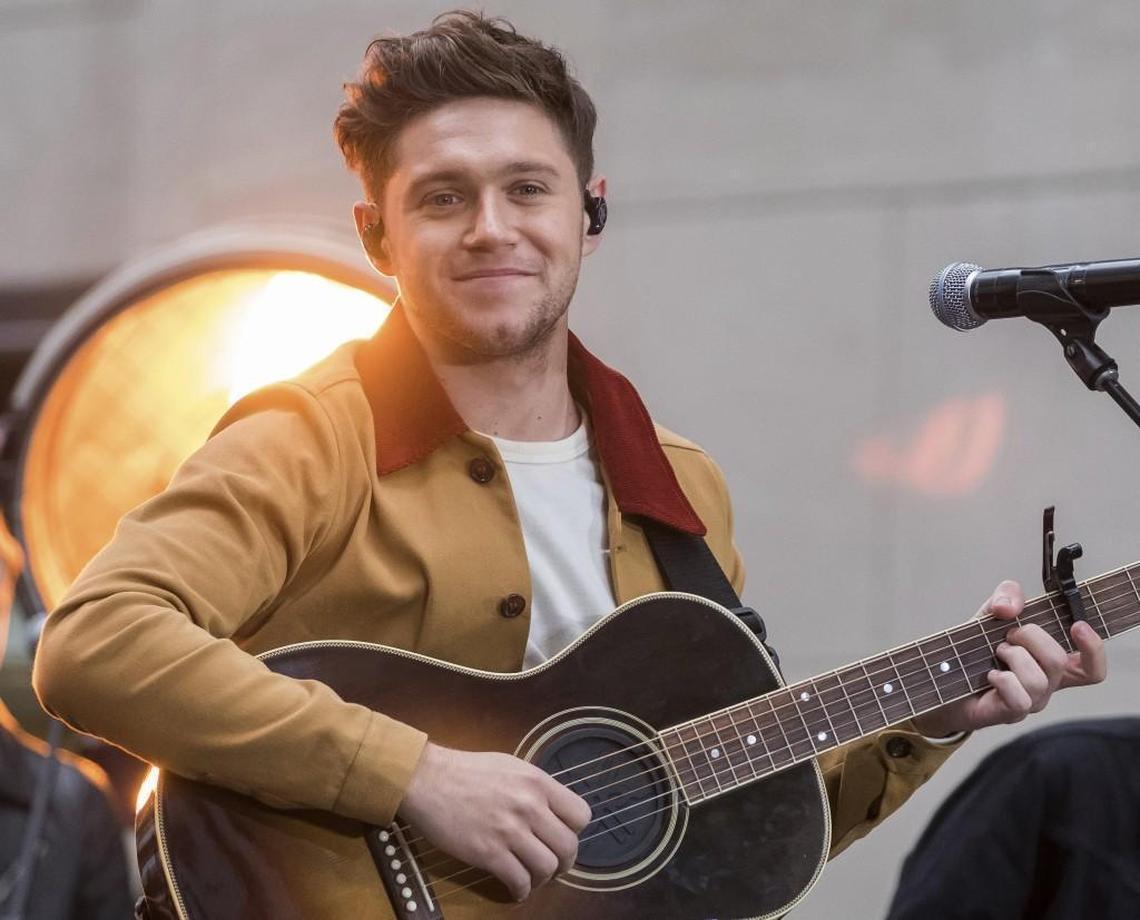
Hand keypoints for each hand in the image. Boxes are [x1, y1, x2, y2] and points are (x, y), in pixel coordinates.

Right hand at [399, 742, 591, 901]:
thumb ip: (534, 788)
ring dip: (542, 878)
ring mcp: (510, 831)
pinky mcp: (489, 853)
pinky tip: (514, 887)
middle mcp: (530, 806)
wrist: (427, 779)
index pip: (581, 815)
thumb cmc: (466, 771)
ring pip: (547, 868)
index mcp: (538, 782)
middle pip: (569, 847)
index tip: (561, 836)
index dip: (574, 830)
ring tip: (531, 876)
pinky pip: (519, 881)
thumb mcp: (510, 767)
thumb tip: (551, 810)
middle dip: (564, 862)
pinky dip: (520, 890)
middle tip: (551, 864)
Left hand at [911, 579, 1107, 736]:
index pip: (1091, 668)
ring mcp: (1030, 701)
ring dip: (1012, 656)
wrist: (942, 678)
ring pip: (1038, 679)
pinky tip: (989, 674)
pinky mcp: (1009, 712)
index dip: (1094, 648)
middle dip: (1030, 636)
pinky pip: (1019, 697)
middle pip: (1059, 661)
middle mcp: (1046, 685)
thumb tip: (1009, 608)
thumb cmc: (974, 649)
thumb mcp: (991, 613)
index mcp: (1050, 664)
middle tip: (1007, 635)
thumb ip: (1007, 596)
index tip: (1077, 625)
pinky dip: (1002, 679)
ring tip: (995, 653)